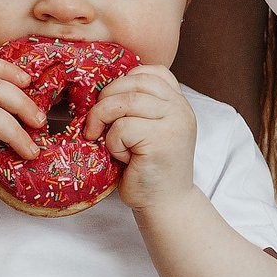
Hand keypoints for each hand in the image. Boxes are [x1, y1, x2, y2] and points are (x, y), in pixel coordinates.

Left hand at [84, 64, 196, 212]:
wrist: (165, 204)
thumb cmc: (147, 168)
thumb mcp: (145, 128)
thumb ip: (135, 105)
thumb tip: (97, 86)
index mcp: (177, 101)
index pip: (148, 72)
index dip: (122, 83)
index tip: (112, 106)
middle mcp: (180, 107)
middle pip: (131, 83)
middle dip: (104, 101)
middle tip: (96, 126)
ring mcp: (174, 122)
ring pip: (123, 103)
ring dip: (105, 123)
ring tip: (110, 144)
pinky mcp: (162, 139)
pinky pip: (121, 128)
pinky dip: (113, 144)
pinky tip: (125, 158)